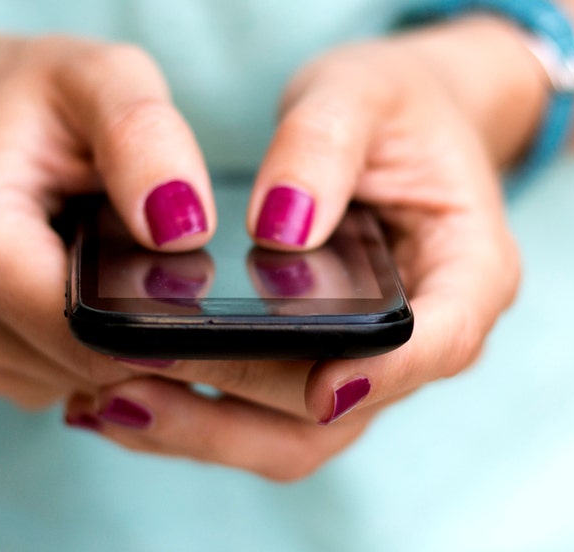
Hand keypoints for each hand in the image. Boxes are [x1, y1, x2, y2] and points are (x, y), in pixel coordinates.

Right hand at [0, 18, 225, 408]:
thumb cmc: (35, 102)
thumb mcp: (100, 79)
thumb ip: (145, 139)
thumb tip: (184, 229)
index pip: (88, 334)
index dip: (161, 321)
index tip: (201, 284)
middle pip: (91, 367)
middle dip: (148, 328)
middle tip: (163, 258)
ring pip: (87, 384)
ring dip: (124, 339)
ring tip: (115, 262)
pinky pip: (68, 384)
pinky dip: (97, 349)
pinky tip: (91, 291)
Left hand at [65, 20, 543, 479]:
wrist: (394, 126)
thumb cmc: (390, 107)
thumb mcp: (361, 92)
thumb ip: (323, 146)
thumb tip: (279, 226)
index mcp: (469, 273)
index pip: (438, 342)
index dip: (381, 375)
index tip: (317, 385)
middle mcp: (424, 341)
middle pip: (342, 411)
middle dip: (238, 411)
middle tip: (133, 384)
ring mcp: (367, 368)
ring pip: (292, 437)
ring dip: (201, 431)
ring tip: (104, 401)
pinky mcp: (314, 375)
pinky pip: (259, 419)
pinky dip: (192, 415)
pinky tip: (116, 394)